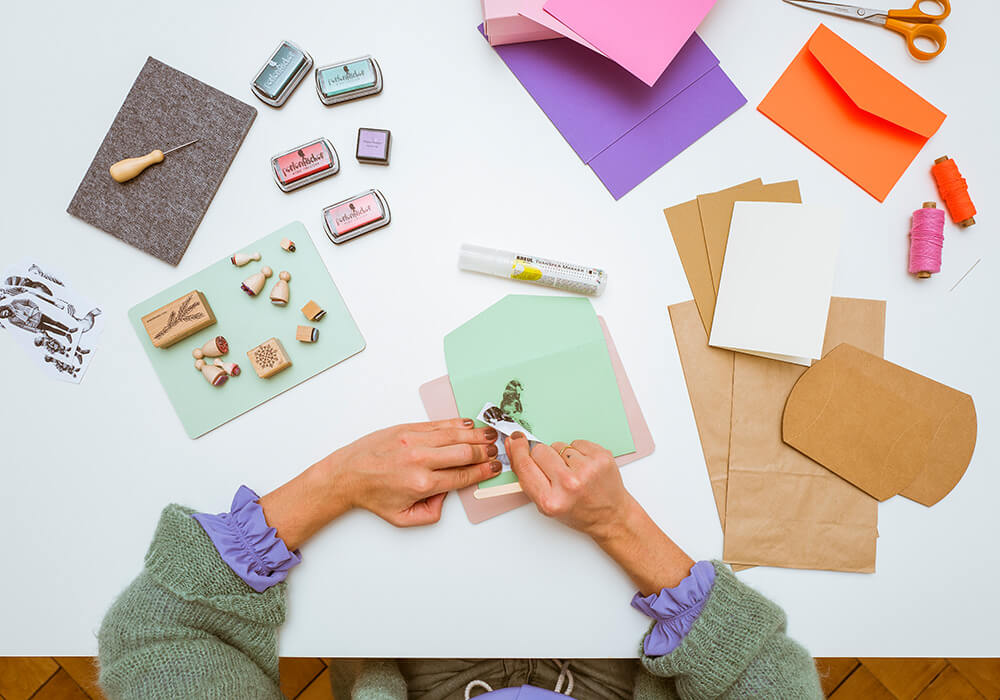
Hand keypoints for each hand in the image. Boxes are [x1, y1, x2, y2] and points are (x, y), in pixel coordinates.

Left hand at [334, 418, 500, 526]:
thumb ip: (430, 513)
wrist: (347, 474)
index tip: (494, 468)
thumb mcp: (402, 518)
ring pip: (454, 435)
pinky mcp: (406, 429)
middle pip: (464, 453)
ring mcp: (413, 441)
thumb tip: (446, 496)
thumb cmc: (373, 495)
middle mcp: (420, 460)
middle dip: (484, 452)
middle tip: (496, 451)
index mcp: (422, 484)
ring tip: (490, 435)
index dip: (482, 472)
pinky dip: (456, 424)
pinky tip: (468, 424)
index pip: (462, 476)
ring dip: (475, 435)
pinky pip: (438, 424)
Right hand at [506, 433, 628, 540]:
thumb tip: (514, 445)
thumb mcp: (546, 504)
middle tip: (555, 472)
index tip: (515, 440)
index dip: (517, 450)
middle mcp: (569, 484)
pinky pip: (576, 442)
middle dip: (543, 457)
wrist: (611, 516)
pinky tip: (584, 467)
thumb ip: (528, 477)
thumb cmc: (579, 512)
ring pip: (558, 445)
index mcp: (550, 500)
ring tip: (573, 473)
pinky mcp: (601, 457)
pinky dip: (578, 452)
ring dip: (562, 456)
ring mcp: (587, 469)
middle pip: (540, 450)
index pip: (524, 465)